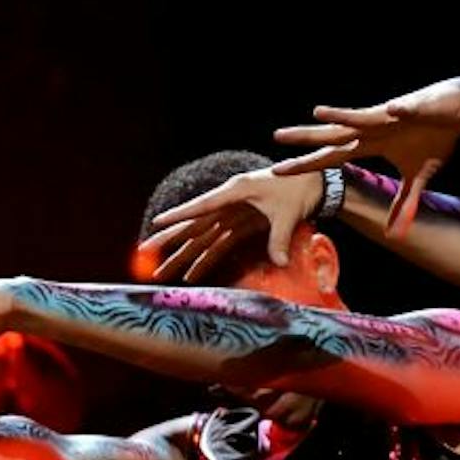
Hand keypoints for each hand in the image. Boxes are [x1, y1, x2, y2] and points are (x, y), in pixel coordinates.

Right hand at [141, 163, 322, 280]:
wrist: (315, 183)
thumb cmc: (300, 191)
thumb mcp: (289, 214)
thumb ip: (279, 238)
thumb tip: (278, 263)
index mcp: (235, 192)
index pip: (201, 207)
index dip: (179, 216)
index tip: (157, 223)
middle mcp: (228, 203)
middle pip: (193, 225)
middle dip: (169, 241)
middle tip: (144, 253)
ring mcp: (232, 215)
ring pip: (201, 238)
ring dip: (183, 257)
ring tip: (162, 274)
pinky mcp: (240, 225)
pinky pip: (217, 245)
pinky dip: (205, 260)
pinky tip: (191, 276)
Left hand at [272, 76, 459, 234]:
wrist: (459, 110)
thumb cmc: (434, 138)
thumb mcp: (418, 176)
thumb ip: (403, 202)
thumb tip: (395, 233)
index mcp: (369, 145)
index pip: (331, 157)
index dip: (306, 165)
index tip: (278, 171)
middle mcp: (372, 128)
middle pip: (334, 135)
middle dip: (308, 137)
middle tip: (277, 137)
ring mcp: (390, 116)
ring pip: (361, 116)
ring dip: (342, 115)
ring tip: (318, 112)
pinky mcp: (414, 106)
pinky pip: (406, 109)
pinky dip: (400, 110)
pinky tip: (392, 110)